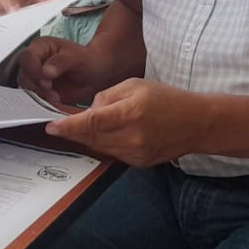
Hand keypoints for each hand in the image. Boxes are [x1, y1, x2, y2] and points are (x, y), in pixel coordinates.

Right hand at [19, 37, 108, 107]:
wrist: (93, 75)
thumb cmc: (85, 60)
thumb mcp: (76, 57)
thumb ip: (61, 62)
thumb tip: (45, 71)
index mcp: (41, 47)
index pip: (27, 57)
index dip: (33, 70)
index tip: (46, 81)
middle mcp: (35, 61)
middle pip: (24, 75)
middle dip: (37, 86)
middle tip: (53, 93)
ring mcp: (35, 77)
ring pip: (27, 88)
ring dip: (40, 96)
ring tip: (56, 98)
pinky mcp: (39, 91)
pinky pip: (34, 98)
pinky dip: (43, 102)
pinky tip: (55, 102)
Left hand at [45, 78, 200, 167]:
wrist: (196, 123)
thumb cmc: (167, 99)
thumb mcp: (135, 85)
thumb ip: (107, 96)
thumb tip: (88, 111)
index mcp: (131, 112)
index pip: (91, 122)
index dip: (68, 126)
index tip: (51, 126)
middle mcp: (133, 137)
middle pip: (91, 137)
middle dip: (75, 130)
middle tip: (63, 123)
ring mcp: (136, 153)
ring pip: (99, 147)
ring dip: (89, 137)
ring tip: (92, 124)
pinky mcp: (138, 163)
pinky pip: (111, 153)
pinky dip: (104, 143)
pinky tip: (110, 133)